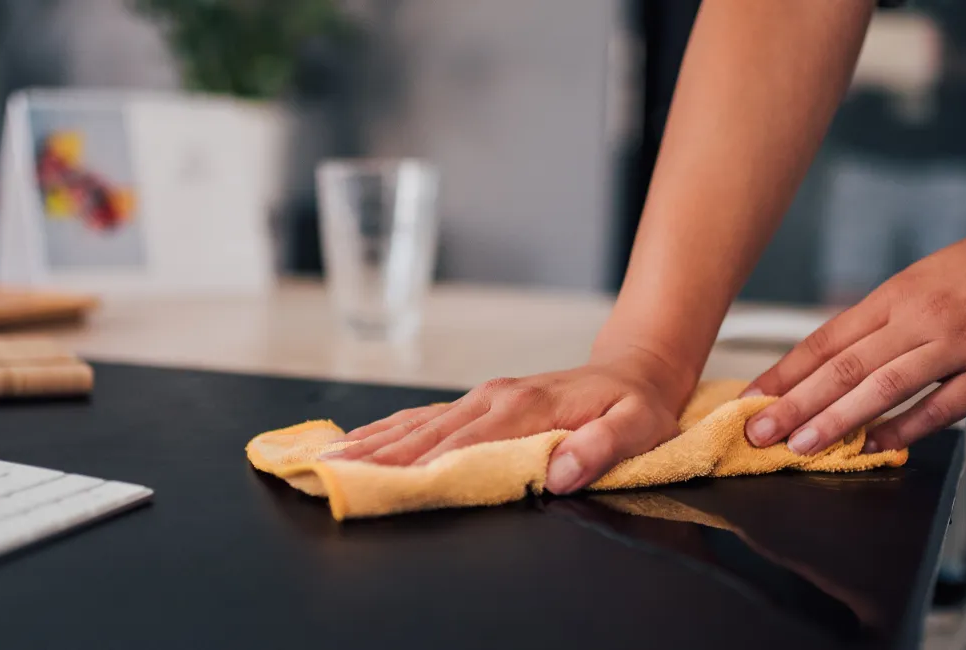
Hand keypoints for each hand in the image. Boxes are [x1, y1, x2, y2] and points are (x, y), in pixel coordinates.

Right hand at [323, 351, 690, 494]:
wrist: (634, 369)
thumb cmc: (636, 405)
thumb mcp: (638, 427)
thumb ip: (603, 448)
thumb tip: (561, 472)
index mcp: (525, 409)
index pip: (464, 446)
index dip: (420, 468)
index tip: (379, 484)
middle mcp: (494, 399)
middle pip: (425, 435)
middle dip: (377, 457)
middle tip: (331, 476)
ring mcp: (483, 398)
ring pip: (417, 424)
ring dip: (371, 443)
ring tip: (328, 460)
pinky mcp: (479, 402)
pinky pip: (426, 418)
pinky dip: (387, 430)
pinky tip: (359, 441)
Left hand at [742, 200, 965, 453]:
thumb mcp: (929, 276)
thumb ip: (889, 318)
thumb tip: (842, 361)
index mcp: (898, 293)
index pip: (826, 338)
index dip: (785, 372)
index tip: (751, 397)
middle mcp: (920, 316)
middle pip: (843, 366)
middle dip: (794, 403)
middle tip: (757, 433)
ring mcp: (959, 344)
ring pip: (883, 387)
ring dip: (837, 421)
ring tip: (801, 447)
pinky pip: (943, 407)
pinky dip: (907, 429)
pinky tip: (877, 447)